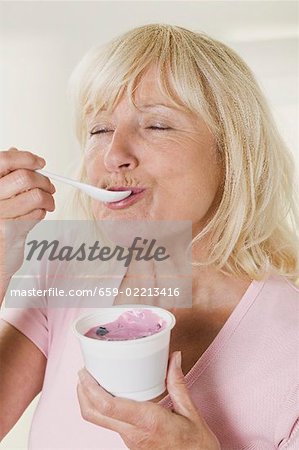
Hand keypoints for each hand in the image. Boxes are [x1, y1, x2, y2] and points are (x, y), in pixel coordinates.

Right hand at [0, 147, 54, 289]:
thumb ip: (4, 174)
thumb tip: (16, 152)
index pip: (4, 160)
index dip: (26, 158)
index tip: (40, 162)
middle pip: (25, 177)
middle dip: (44, 181)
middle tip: (50, 187)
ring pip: (36, 196)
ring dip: (48, 198)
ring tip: (48, 202)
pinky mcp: (11, 229)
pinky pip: (37, 213)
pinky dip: (43, 211)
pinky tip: (38, 214)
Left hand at [77, 351, 219, 449]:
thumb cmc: (196, 446)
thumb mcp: (191, 412)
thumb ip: (178, 383)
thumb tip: (173, 357)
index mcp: (147, 421)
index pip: (108, 406)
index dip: (90, 389)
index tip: (85, 372)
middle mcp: (134, 433)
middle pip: (95, 415)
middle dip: (83, 393)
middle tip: (82, 373)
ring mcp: (130, 441)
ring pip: (100, 421)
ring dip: (90, 401)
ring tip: (91, 381)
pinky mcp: (131, 443)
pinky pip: (110, 424)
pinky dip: (102, 408)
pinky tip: (108, 395)